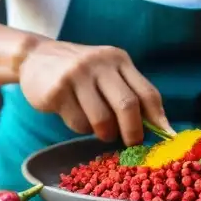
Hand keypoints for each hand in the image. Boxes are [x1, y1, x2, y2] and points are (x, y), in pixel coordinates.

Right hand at [18, 40, 172, 145]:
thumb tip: (158, 126)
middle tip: (131, 143)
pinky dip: (82, 128)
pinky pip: (78, 123)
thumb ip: (128, 91)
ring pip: (102, 119)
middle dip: (133, 131)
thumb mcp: (106, 71)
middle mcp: (100, 64)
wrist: (35, 57)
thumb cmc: (79, 71)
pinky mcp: (57, 90)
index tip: (165, 136)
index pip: (147, 91)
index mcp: (118, 59)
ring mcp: (77, 75)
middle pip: (127, 105)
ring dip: (105, 133)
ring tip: (100, 129)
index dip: (158, 118)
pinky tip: (75, 116)